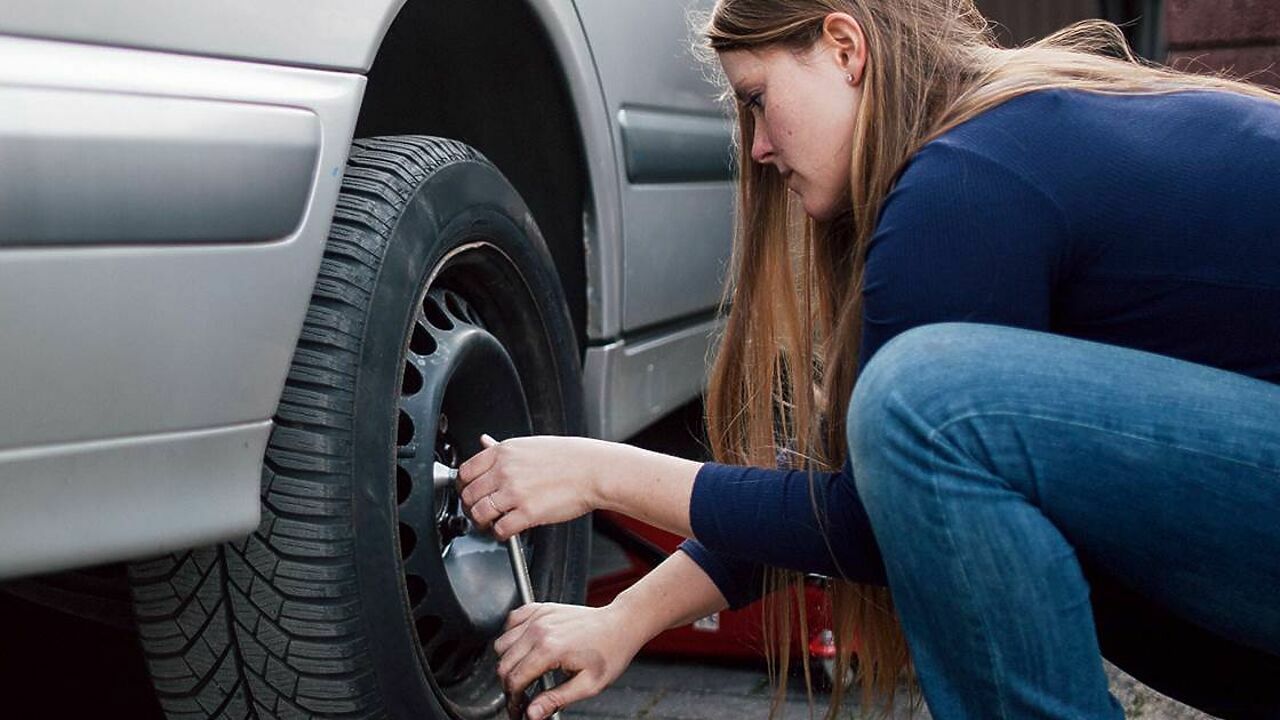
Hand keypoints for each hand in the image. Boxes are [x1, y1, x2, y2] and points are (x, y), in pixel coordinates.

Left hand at [458, 434, 614, 540]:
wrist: (593, 470)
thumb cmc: (568, 457)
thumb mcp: (530, 444)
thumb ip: (502, 448)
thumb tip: (484, 442)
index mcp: (503, 452)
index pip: (465, 471)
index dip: (464, 486)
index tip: (469, 492)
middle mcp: (505, 471)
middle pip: (469, 494)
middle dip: (471, 506)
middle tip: (479, 511)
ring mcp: (515, 492)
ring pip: (479, 513)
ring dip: (482, 522)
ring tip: (491, 523)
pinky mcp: (527, 512)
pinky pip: (500, 529)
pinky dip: (500, 533)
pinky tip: (508, 530)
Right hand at [495, 602, 644, 719]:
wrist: (621, 624)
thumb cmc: (610, 652)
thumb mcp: (588, 685)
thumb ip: (556, 699)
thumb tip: (532, 713)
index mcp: (550, 648)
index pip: (514, 679)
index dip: (513, 699)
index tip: (518, 707)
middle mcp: (540, 629)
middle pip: (504, 663)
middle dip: (508, 684)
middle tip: (521, 694)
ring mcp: (539, 616)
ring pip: (502, 643)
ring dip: (508, 661)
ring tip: (523, 672)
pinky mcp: (541, 608)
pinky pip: (512, 620)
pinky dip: (510, 635)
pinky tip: (522, 646)